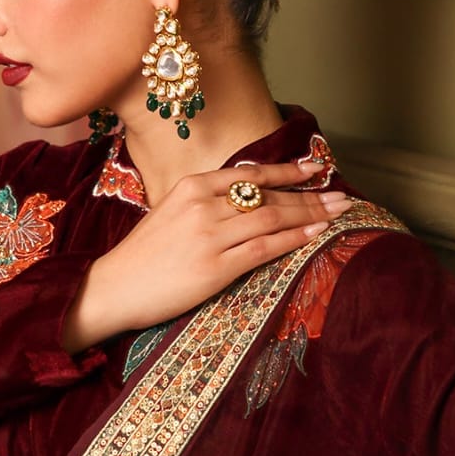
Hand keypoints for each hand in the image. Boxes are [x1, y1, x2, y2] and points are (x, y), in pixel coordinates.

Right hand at [63, 160, 351, 351]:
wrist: (113, 287)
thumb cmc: (143, 256)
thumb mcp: (171, 214)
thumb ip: (207, 203)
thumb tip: (248, 201)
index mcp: (192, 186)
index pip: (250, 173)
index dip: (289, 171)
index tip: (317, 168)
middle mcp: (203, 204)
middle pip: (268, 196)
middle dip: (310, 195)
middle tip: (341, 195)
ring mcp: (210, 235)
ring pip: (272, 218)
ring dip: (311, 215)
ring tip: (339, 213)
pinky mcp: (215, 266)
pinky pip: (264, 248)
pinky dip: (294, 239)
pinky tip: (315, 235)